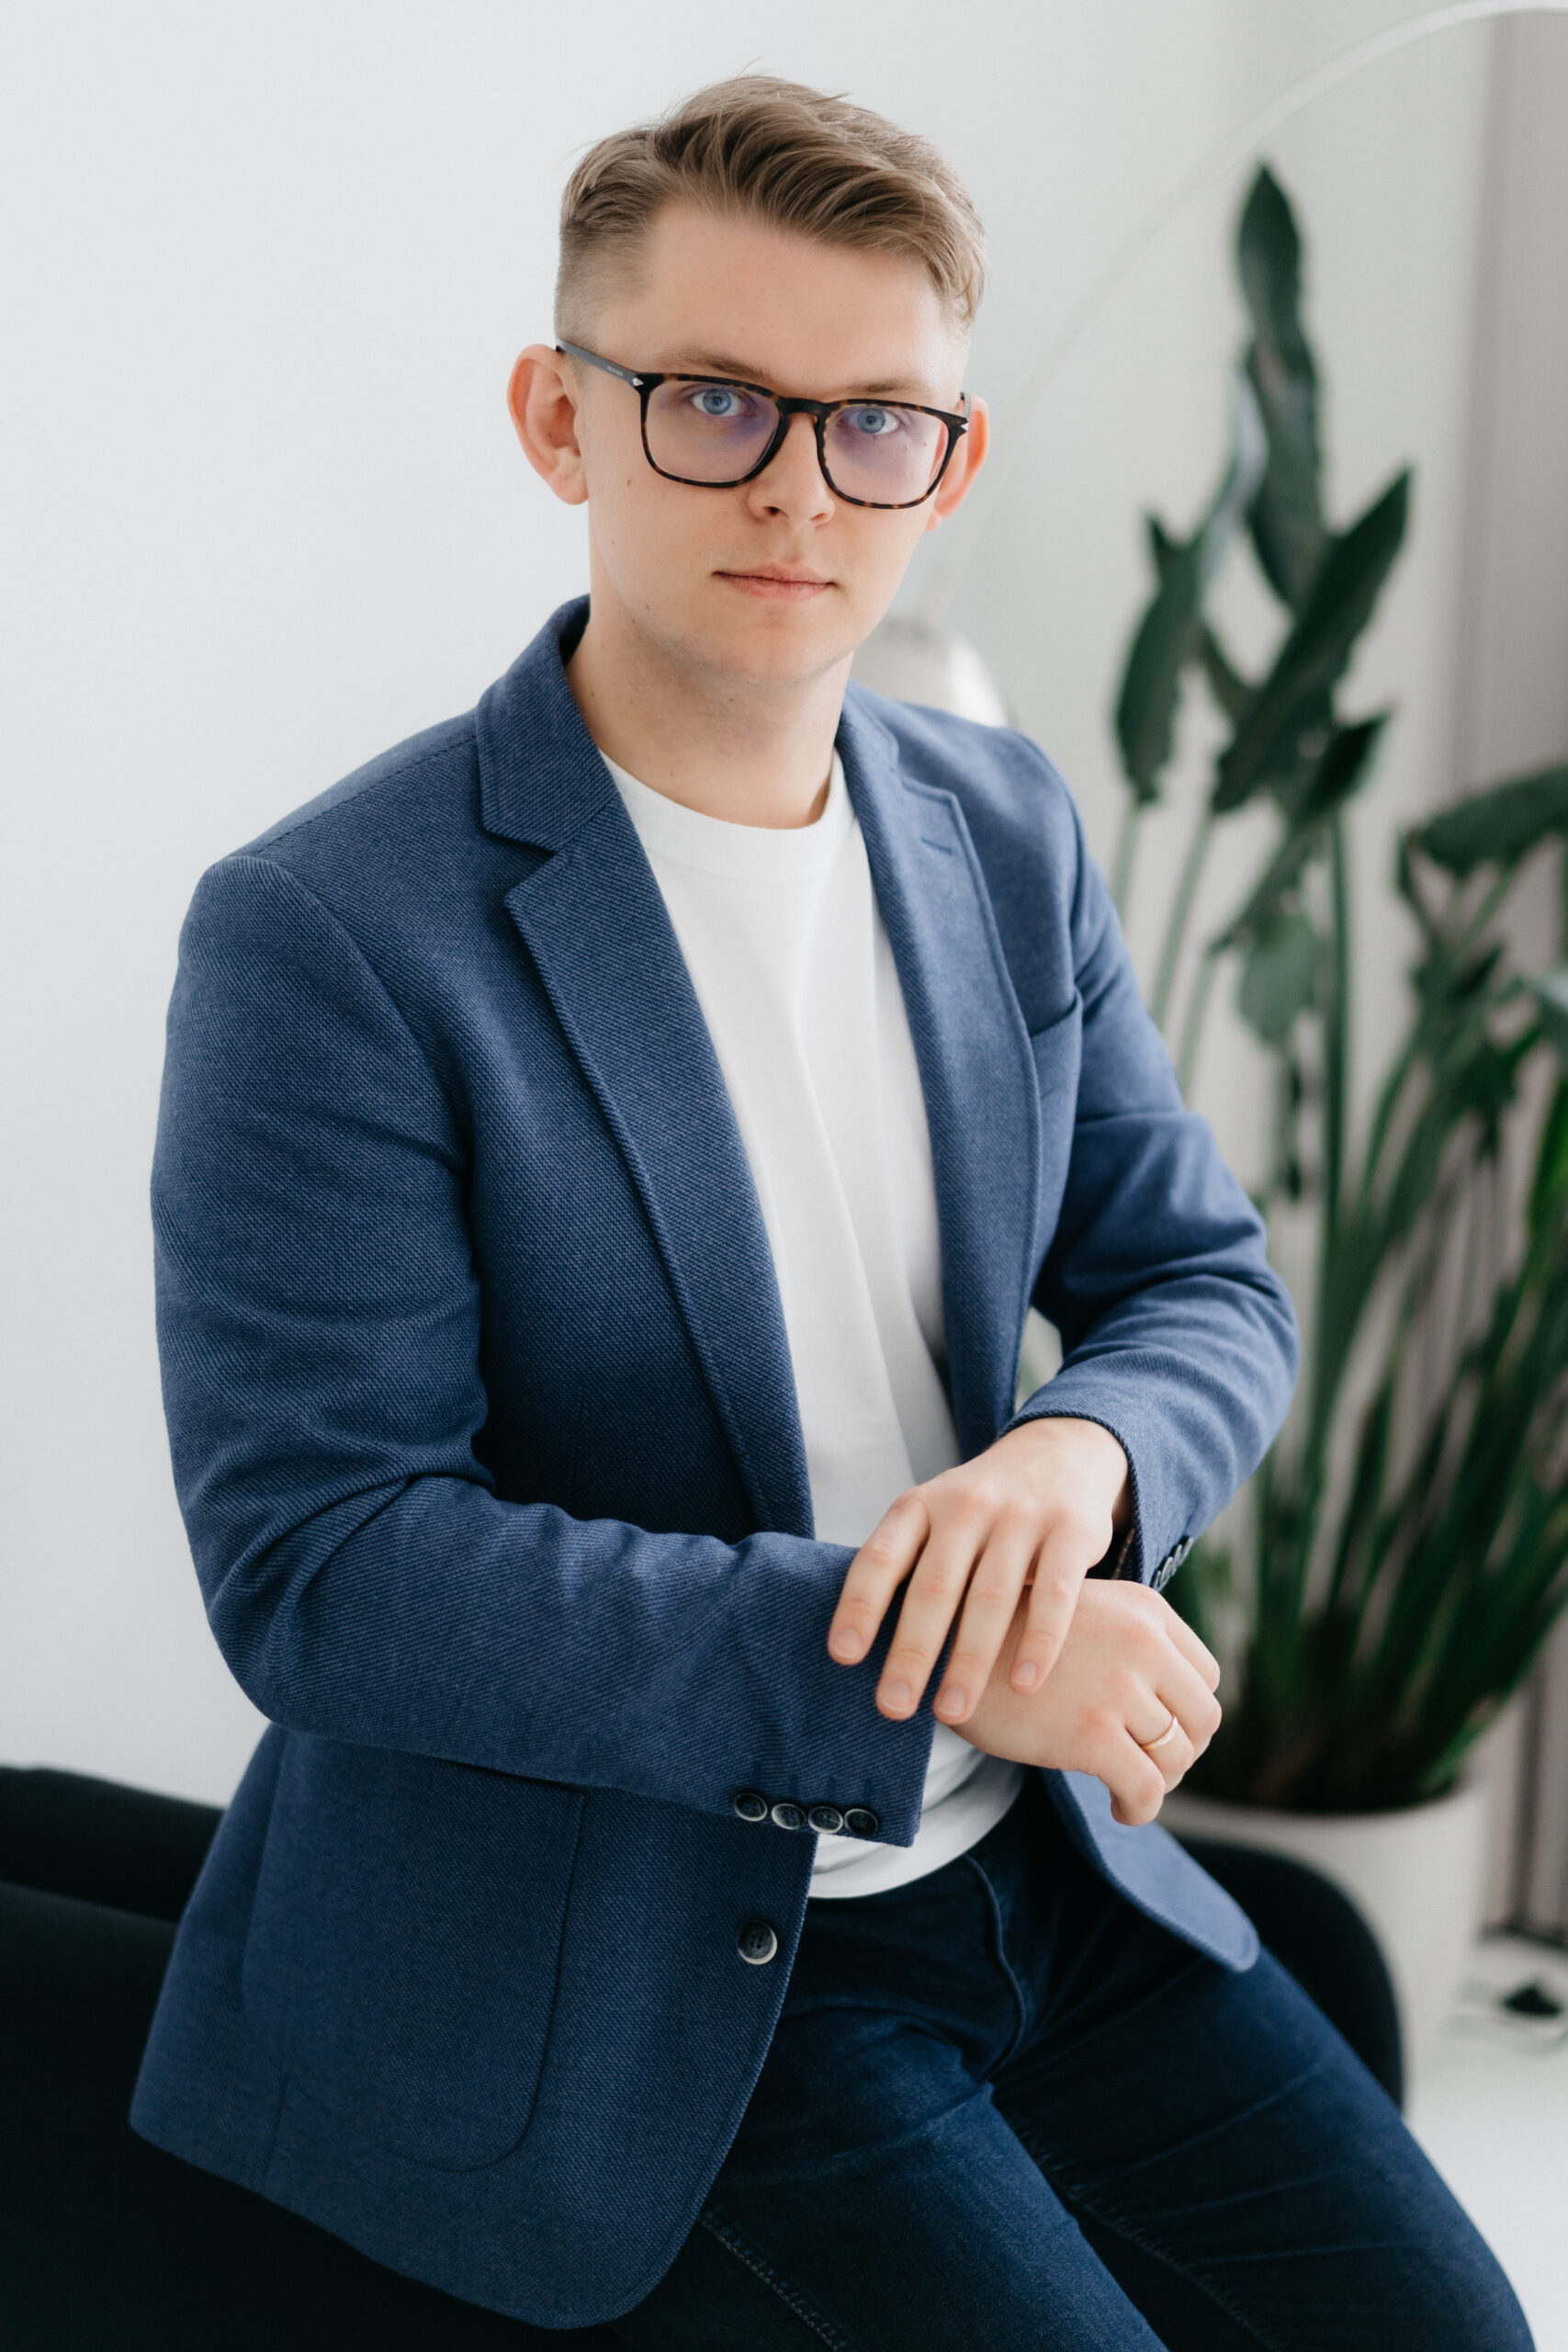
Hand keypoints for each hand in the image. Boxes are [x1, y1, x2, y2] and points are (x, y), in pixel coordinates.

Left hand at [826, 1418, 1129, 1727]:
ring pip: (991, 1597)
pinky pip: (1055, 1594)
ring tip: (952, 1712)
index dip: (859, 1606)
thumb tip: (858, 1652)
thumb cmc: (979, 1510)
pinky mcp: (1071, 1530)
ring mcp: (1020, 1515)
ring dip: (969, 1660)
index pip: (881, 1558)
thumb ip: (907, 1567)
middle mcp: (965, 1505)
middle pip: (934, 1587)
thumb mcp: (934, 1517)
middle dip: (912, 1652)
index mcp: (920, 1505)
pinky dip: (1040, 1642)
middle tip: (894, 1707)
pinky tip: (1024, 1684)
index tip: (843, 1657)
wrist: (1058, 1453)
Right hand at [956, 1580, 1221, 1824]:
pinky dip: (1140, 1808)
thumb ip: (1129, 1643)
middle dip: (1181, 1751)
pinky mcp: (1092, 1734)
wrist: (943, 1645)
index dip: (1188, 1712)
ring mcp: (1118, 1688)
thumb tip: (1168, 1707)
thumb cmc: (1006, 1637)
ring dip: (1158, 1782)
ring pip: (1178, 1757)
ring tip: (1125, 1786)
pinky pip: (1147, 1789)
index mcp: (1144, 1610)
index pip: (1206, 1676)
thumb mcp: (1080, 1613)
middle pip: (1203, 1718)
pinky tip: (1117, 1807)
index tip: (1157, 1731)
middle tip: (1146, 1765)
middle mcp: (1142, 1643)